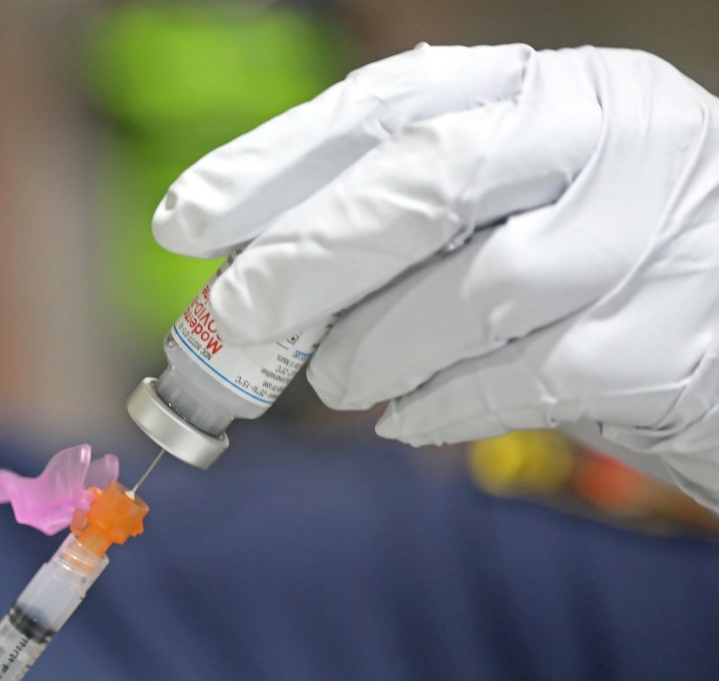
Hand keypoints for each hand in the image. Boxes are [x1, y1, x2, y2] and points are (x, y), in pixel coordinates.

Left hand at [153, 44, 718, 508]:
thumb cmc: (592, 271)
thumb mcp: (508, 207)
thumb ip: (401, 222)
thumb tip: (247, 273)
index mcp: (549, 89)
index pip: (392, 104)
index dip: (276, 163)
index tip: (187, 222)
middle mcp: (610, 137)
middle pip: (426, 182)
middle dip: (308, 255)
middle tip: (234, 315)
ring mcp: (654, 234)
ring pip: (473, 291)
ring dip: (376, 349)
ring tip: (340, 380)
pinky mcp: (672, 342)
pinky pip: (522, 381)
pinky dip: (441, 405)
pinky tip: (409, 415)